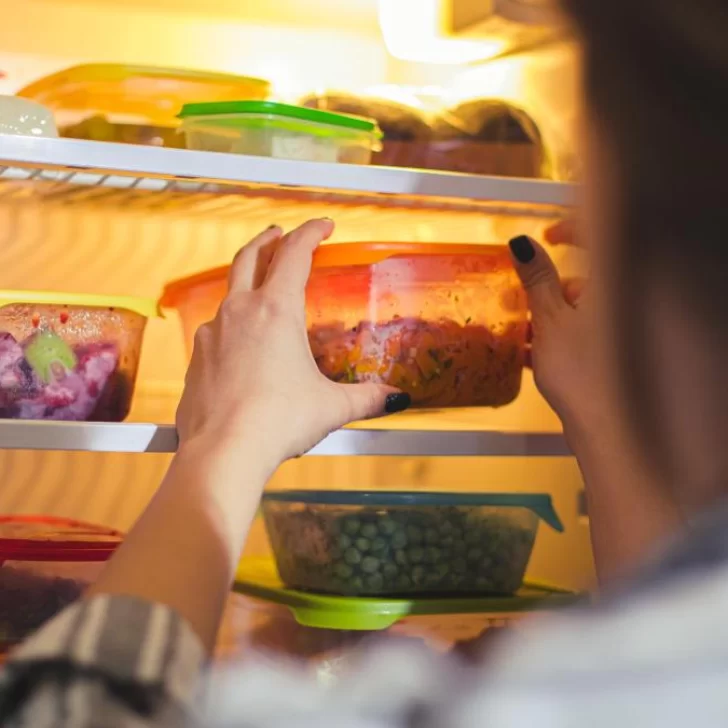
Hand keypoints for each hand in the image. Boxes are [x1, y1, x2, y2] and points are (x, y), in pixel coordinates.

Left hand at [176, 219, 408, 471]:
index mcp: (276, 310)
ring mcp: (212, 333)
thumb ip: (366, 398)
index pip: (295, 253)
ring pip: (229, 294)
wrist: (224, 451)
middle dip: (268, 241)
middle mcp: (240, 312)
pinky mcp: (196, 359)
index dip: (311, 232)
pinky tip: (240, 345)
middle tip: (278, 234)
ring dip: (246, 284)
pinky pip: (214, 332)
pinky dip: (231, 326)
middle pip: (250, 257)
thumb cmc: (278, 421)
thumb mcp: (331, 407)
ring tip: (260, 292)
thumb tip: (396, 400)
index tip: (322, 225)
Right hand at [508, 222, 603, 433]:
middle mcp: (623, 302)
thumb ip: (537, 279)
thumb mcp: (550, 320)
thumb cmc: (583, 372)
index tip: (545, 237)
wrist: (606, 426)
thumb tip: (523, 245)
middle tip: (519, 301)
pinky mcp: (612, 353)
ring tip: (521, 335)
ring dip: (548, 316)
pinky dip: (559, 337)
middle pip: (583, 279)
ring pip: (580, 309)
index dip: (568, 230)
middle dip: (547, 289)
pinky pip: (583, 333)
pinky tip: (534, 354)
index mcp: (613, 285)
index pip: (597, 237)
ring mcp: (620, 329)